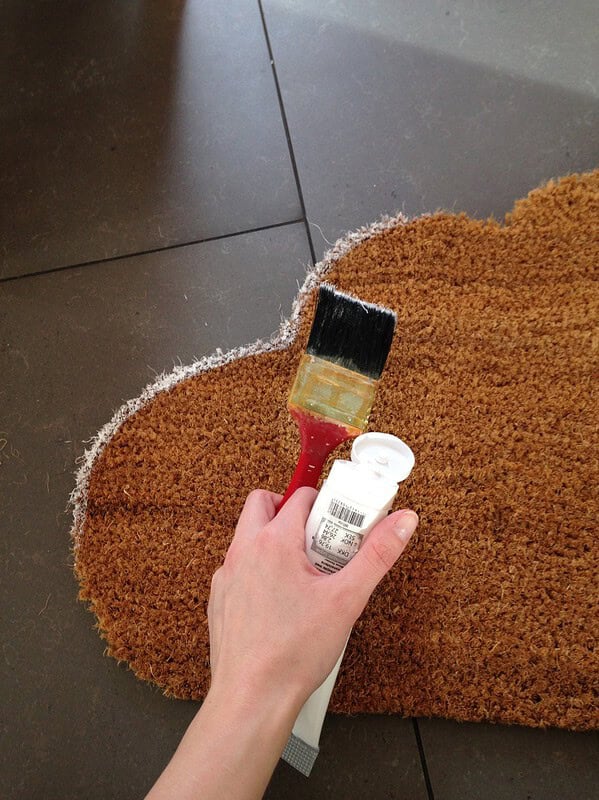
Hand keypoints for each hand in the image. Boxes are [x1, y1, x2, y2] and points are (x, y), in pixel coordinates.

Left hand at [207, 487, 418, 705]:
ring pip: (249, 536)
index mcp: (272, 542)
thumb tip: (403, 521)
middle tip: (319, 538)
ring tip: (305, 573)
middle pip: (264, 504)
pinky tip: (281, 600)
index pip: (300, 497)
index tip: (342, 522)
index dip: (326, 504)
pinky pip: (240, 567)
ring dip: (276, 540)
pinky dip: (260, 569)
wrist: (252, 699)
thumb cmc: (294, 652)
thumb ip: (377, 555)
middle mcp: (243, 551)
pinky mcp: (220, 598)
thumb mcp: (347, 599)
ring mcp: (227, 575)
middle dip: (292, 512)